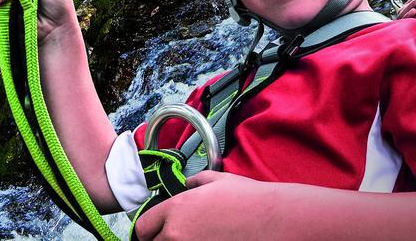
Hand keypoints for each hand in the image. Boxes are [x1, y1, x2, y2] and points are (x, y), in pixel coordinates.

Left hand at [133, 172, 278, 239]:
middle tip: (178, 236)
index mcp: (176, 209)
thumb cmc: (247, 200)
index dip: (148, 230)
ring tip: (194, 240)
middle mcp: (177, 233)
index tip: (153, 232)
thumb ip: (195, 182)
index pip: (143, 227)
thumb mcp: (216, 180)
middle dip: (162, 240)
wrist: (272, 221)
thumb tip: (189, 184)